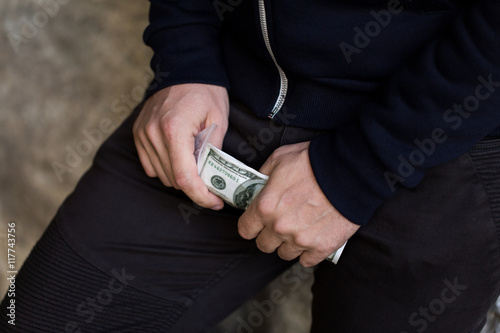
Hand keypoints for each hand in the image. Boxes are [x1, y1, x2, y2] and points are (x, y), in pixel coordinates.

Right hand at [133, 83, 228, 208]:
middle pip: (174, 180)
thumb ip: (212, 151)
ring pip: (162, 175)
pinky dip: (166, 168)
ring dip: (181, 177)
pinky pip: (151, 166)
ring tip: (197, 163)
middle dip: (195, 186)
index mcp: (174, 130)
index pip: (185, 178)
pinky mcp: (138, 134)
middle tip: (213, 181)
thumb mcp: (218, 119)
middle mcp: (153, 134)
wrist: (184, 68)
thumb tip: (211, 178)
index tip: (215, 202)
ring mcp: (142, 134)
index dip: (201, 196)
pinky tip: (179, 157)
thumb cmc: (205, 92)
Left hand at [238, 142, 359, 266]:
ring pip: (285, 254)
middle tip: (281, 223)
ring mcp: (301, 239)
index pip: (245, 229)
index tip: (257, 222)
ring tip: (300, 228)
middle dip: (269, 235)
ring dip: (289, 243)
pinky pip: (307, 260)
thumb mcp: (280, 158)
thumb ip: (263, 175)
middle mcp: (280, 227)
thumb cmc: (314, 161)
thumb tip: (257, 185)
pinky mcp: (322, 247)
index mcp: (265, 206)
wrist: (349, 170)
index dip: (251, 225)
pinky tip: (313, 237)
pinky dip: (309, 251)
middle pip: (264, 245)